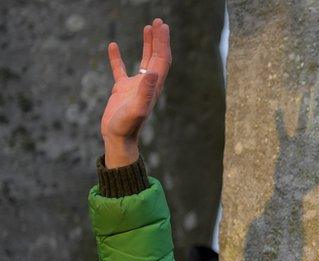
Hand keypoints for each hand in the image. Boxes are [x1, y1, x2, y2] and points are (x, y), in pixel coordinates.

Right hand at [100, 18, 171, 166]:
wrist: (117, 139)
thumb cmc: (127, 126)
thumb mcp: (137, 109)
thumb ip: (146, 91)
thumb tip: (154, 72)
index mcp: (154, 86)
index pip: (162, 59)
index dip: (163, 42)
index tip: (162, 26)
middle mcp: (148, 84)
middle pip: (157, 57)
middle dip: (159, 39)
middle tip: (159, 21)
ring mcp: (135, 86)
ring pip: (144, 61)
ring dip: (147, 44)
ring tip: (148, 27)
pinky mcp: (121, 90)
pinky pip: (120, 69)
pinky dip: (117, 57)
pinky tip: (113, 46)